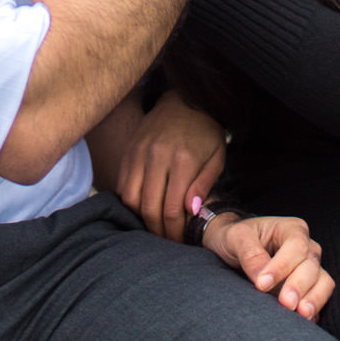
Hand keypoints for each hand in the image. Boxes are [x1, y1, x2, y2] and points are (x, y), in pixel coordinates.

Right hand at [117, 90, 228, 241]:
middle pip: (149, 208)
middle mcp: (157, 157)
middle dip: (157, 231)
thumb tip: (190, 211)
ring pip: (131, 198)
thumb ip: (204, 184)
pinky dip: (129, 201)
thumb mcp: (217, 157)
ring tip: (153, 226)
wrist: (185, 99)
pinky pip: (122, 184)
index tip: (179, 242)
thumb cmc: (206, 132)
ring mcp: (139, 152)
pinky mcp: (129, 150)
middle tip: (165, 241)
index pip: (172, 209)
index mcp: (183, 161)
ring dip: (140, 218)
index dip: (174, 232)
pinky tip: (141, 207)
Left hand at [205, 214, 332, 320]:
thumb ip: (249, 254)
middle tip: (285, 303)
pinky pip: (320, 300)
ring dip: (314, 299)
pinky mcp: (310, 289)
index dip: (282, 266)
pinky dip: (314, 310)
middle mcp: (307, 248)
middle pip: (311, 266)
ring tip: (302, 314)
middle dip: (299, 286)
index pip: (296, 246)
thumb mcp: (237, 237)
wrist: (236, 249)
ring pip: (323, 283)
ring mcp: (311, 269)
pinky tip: (302, 322)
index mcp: (292, 229)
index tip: (262, 284)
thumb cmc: (238, 239)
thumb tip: (262, 280)